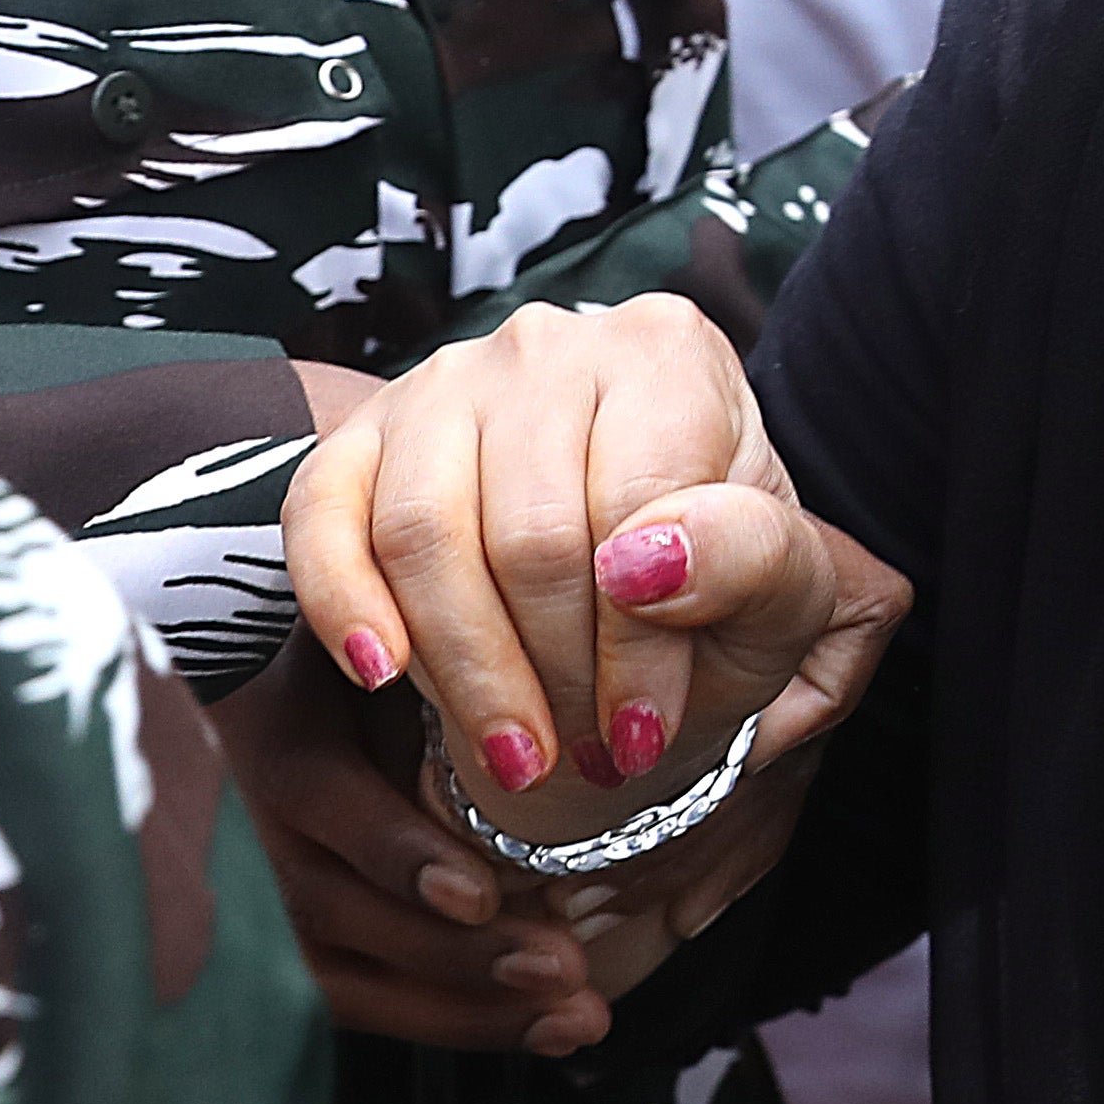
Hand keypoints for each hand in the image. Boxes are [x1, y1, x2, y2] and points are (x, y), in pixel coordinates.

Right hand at [219, 622, 607, 1053]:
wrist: (288, 683)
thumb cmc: (367, 653)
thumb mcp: (394, 642)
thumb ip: (441, 670)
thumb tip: (530, 718)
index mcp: (278, 730)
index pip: (319, 801)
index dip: (397, 855)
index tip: (478, 894)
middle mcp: (255, 820)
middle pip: (333, 912)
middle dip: (452, 956)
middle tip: (560, 970)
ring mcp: (265, 891)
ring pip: (341, 977)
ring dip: (464, 1009)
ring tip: (573, 1019)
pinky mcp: (294, 939)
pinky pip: (358, 995)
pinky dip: (451, 1017)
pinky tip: (539, 1027)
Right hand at [283, 294, 905, 860]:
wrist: (635, 593)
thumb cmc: (717, 589)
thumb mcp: (784, 591)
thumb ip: (752, 562)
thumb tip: (642, 563)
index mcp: (670, 350)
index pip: (633, 504)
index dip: (634, 645)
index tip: (642, 737)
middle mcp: (551, 341)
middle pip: (525, 532)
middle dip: (554, 674)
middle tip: (585, 761)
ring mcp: (442, 380)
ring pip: (421, 535)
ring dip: (465, 672)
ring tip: (518, 756)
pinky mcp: (359, 437)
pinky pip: (320, 520)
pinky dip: (344, 607)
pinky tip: (386, 677)